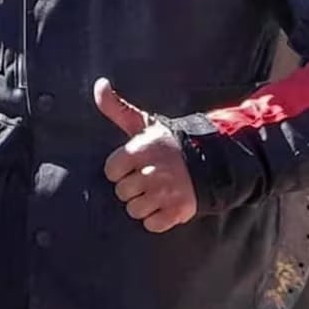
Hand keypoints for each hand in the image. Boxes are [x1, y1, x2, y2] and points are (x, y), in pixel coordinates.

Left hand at [95, 78, 196, 232]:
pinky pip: (152, 225)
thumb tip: (99, 84)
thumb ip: (115, 107)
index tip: (133, 165)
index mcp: (142, 150)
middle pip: (122, 192)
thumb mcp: (142, 123)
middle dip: (132, 187)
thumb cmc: (168, 143)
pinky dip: (156, 218)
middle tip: (147, 177)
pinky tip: (164, 204)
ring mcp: (166, 193)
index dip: (120, 169)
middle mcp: (153, 172)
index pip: (111, 171)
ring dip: (143, 204)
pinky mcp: (178, 211)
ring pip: (134, 210)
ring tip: (155, 191)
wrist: (209, 160)